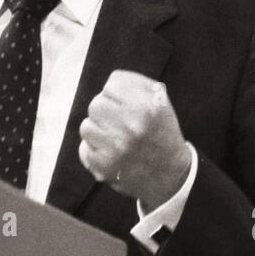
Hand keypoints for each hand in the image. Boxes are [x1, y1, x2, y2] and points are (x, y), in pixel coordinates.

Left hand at [78, 70, 191, 208]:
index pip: (112, 85)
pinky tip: (109, 151)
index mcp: (147, 108)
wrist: (170, 175)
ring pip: (86, 126)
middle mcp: (131, 127)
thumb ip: (135, 83)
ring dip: (97, 130)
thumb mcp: (160, 102)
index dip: (117, 93)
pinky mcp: (104, 167)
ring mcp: (116, 149)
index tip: (125, 104)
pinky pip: (84, 148)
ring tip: (113, 136)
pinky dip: (94, 149)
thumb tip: (110, 81)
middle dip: (105, 111)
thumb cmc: (161, 132)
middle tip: (117, 121)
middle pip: (96, 104)